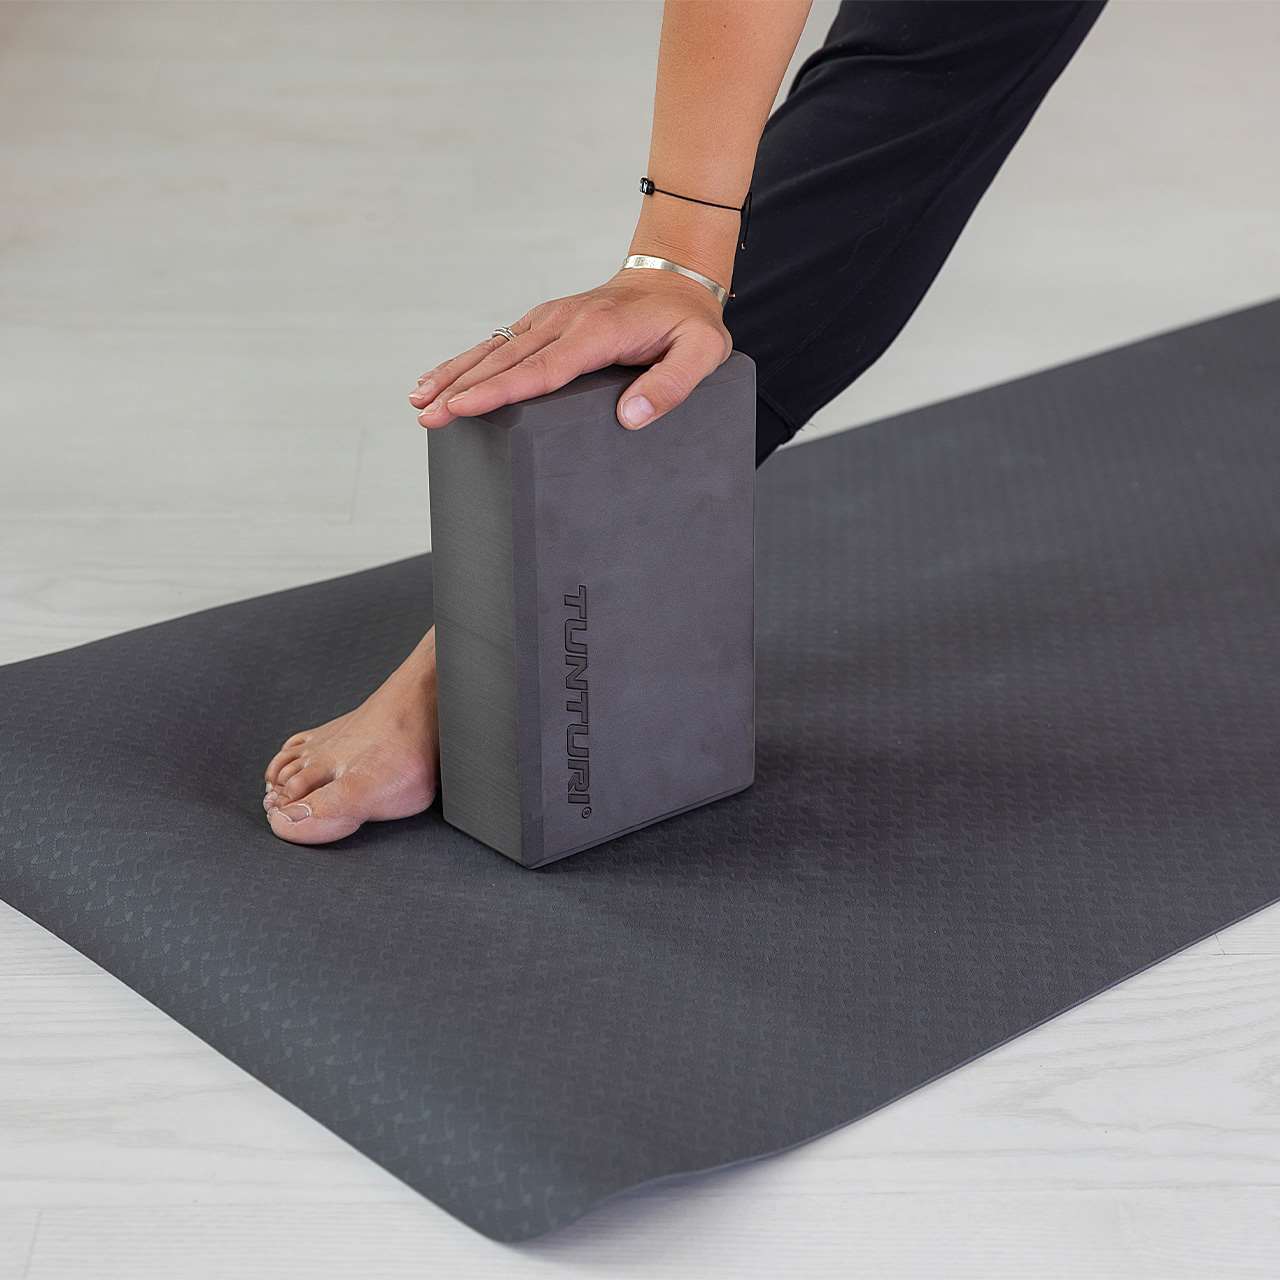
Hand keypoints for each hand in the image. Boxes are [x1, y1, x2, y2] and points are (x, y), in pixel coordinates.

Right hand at [408, 268, 731, 430]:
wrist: (676, 276)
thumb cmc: (689, 322)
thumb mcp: (702, 354)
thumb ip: (671, 386)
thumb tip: (631, 417)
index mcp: (596, 332)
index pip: (540, 369)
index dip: (499, 391)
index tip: (465, 406)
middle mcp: (564, 321)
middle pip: (505, 360)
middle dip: (462, 388)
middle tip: (427, 416)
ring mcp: (550, 318)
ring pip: (494, 348)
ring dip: (454, 373)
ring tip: (419, 400)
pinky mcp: (544, 321)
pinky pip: (500, 343)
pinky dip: (467, 361)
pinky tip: (443, 379)